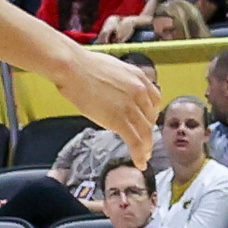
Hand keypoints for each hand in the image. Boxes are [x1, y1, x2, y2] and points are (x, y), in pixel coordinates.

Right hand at [50, 46, 160, 170]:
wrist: (73, 67)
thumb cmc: (82, 65)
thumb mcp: (111, 69)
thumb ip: (120, 83)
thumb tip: (114, 92)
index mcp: (138, 77)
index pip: (154, 100)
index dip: (152, 115)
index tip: (148, 122)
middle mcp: (140, 91)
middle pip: (150, 118)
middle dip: (148, 133)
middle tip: (146, 143)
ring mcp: (131, 106)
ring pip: (145, 132)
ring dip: (146, 147)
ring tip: (144, 157)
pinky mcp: (119, 120)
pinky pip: (135, 141)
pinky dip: (139, 154)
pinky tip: (139, 162)